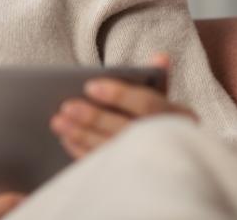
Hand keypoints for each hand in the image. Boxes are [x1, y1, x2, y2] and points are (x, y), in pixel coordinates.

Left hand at [49, 52, 197, 159]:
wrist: (174, 163)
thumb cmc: (161, 120)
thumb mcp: (164, 99)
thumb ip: (156, 79)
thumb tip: (160, 56)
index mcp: (179, 118)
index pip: (147, 105)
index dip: (118, 95)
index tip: (89, 86)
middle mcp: (168, 145)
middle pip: (126, 130)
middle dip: (94, 118)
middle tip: (65, 107)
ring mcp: (151, 167)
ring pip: (113, 150)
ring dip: (82, 135)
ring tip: (58, 122)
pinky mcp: (132, 180)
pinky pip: (105, 168)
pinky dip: (83, 153)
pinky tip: (67, 139)